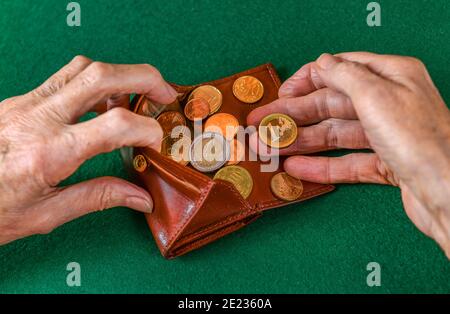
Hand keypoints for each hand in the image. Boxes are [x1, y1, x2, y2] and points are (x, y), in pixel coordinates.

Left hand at [0, 56, 176, 244]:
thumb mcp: (45, 215)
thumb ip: (98, 198)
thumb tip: (140, 198)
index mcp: (49, 152)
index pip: (115, 124)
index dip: (147, 130)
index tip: (157, 143)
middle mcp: (38, 118)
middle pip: (101, 76)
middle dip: (144, 78)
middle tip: (165, 94)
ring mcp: (26, 104)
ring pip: (82, 67)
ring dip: (118, 75)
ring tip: (135, 99)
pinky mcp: (20, 101)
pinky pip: (64, 78)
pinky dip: (93, 82)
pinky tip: (100, 105)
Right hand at [247, 52, 449, 257]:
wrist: (449, 192)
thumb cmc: (419, 138)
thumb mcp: (376, 94)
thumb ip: (344, 75)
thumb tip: (323, 63)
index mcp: (391, 76)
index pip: (340, 71)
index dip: (306, 81)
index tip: (280, 94)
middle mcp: (388, 103)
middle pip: (331, 106)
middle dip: (294, 117)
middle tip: (262, 126)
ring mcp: (386, 136)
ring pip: (335, 136)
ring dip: (301, 143)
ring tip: (269, 150)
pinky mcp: (385, 165)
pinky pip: (346, 162)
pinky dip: (321, 166)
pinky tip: (296, 168)